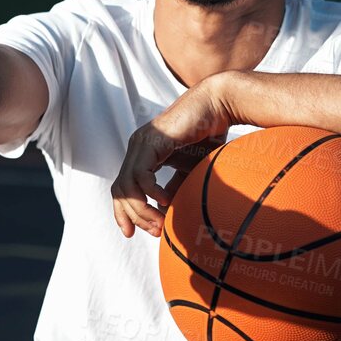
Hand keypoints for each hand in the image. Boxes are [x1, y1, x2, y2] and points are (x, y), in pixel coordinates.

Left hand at [111, 73, 241, 237]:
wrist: (220, 106)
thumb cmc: (209, 136)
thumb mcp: (189, 170)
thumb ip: (175, 189)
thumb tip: (163, 213)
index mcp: (142, 155)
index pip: (122, 189)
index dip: (123, 213)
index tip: (131, 234)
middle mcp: (137, 148)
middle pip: (120, 191)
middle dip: (133, 217)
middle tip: (155, 232)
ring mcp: (141, 143)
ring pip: (127, 186)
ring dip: (141, 210)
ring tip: (161, 223)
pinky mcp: (152, 141)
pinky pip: (141, 175)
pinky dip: (151, 192)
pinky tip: (166, 201)